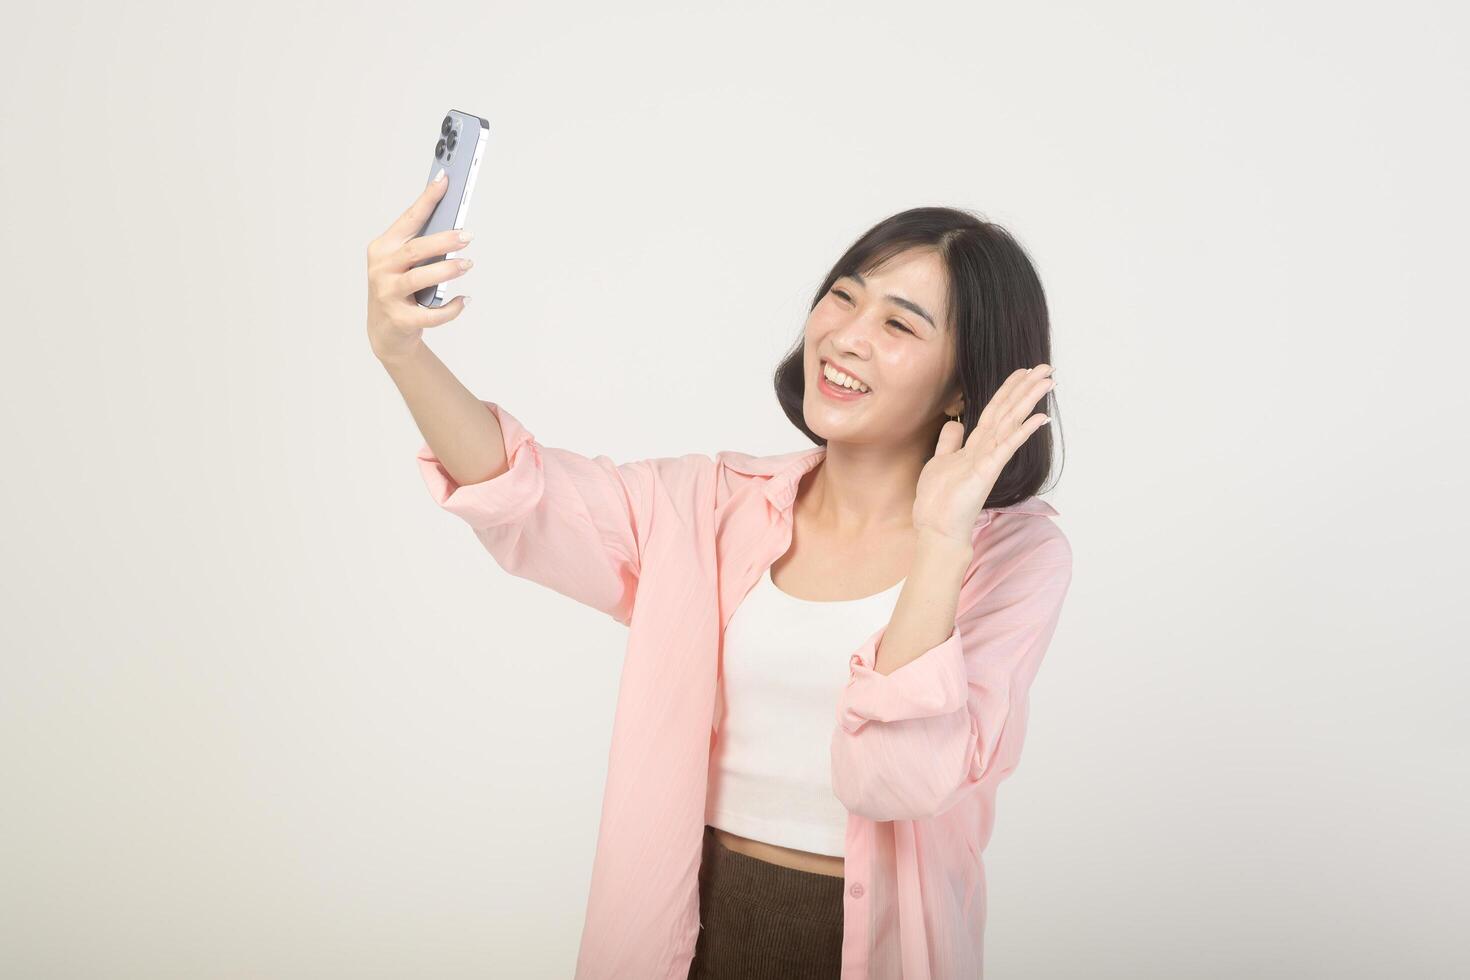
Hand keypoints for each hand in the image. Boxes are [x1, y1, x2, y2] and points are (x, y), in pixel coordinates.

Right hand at [365, 171, 473, 362]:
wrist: (386, 332)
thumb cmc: (400, 290)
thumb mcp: (404, 265)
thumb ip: (422, 247)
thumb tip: (454, 227)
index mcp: (383, 248)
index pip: (408, 219)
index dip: (427, 199)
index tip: (445, 181)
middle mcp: (381, 268)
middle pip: (415, 250)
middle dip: (444, 241)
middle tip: (467, 236)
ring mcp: (387, 294)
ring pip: (420, 279)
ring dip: (447, 270)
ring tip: (467, 264)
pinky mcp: (399, 319)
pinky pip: (430, 313)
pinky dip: (451, 308)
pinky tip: (464, 301)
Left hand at [912, 365, 1055, 544]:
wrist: (937, 530)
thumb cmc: (939, 502)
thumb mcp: (939, 462)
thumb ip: (949, 443)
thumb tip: (954, 424)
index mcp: (975, 446)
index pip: (994, 411)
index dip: (1008, 390)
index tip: (1023, 371)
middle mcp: (987, 450)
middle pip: (1008, 411)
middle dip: (1026, 388)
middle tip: (1047, 368)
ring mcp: (989, 460)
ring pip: (1011, 422)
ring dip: (1029, 400)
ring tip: (1048, 380)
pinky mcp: (987, 470)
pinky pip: (1007, 446)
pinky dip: (1022, 430)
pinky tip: (1039, 417)